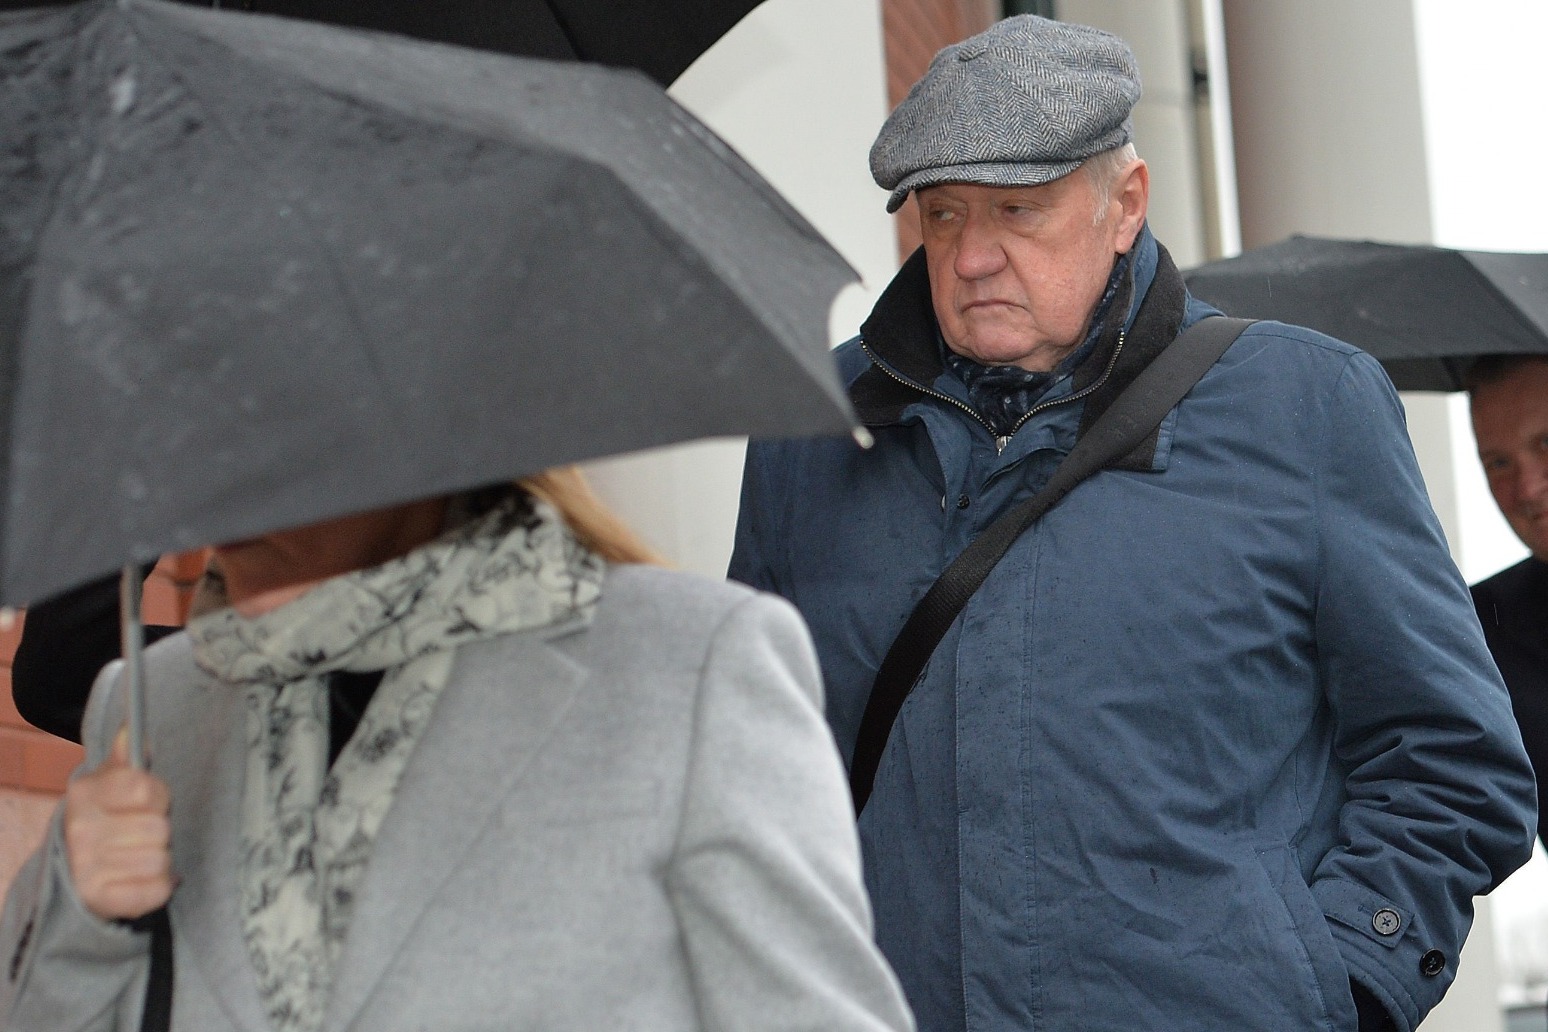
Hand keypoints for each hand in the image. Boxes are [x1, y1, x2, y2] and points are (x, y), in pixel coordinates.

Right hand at [63, 730, 173, 920]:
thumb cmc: (105, 818)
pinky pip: (156, 890)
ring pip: (160, 859)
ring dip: (159, 860)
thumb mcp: (110, 782)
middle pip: (159, 828)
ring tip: (138, 857)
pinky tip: (140, 881)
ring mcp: (86, 867)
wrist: (73, 871)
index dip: (158, 797)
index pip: (146, 789)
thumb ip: (125, 758)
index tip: (147, 803)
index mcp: (85, 794)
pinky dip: (158, 887)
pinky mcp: (99, 900)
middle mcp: (81, 830)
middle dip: (159, 831)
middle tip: (140, 834)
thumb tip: (131, 730)